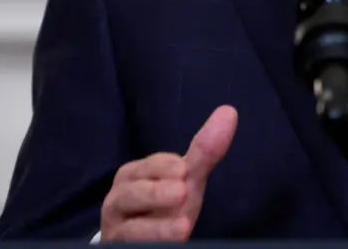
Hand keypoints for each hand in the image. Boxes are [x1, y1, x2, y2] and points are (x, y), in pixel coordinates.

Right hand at [100, 105, 237, 241]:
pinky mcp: (120, 247)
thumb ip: (204, 150)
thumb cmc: (164, 205)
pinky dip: (150, 244)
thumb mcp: (186, 179)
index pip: (145, 168)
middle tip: (181, 192)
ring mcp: (117, 229)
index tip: (182, 169)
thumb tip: (230, 111)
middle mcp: (118, 201)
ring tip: (183, 228)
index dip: (162, 167)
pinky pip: (130, 247)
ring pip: (128, 228)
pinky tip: (175, 243)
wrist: (148, 240)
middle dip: (154, 194)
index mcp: (132, 177)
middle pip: (130, 195)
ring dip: (155, 228)